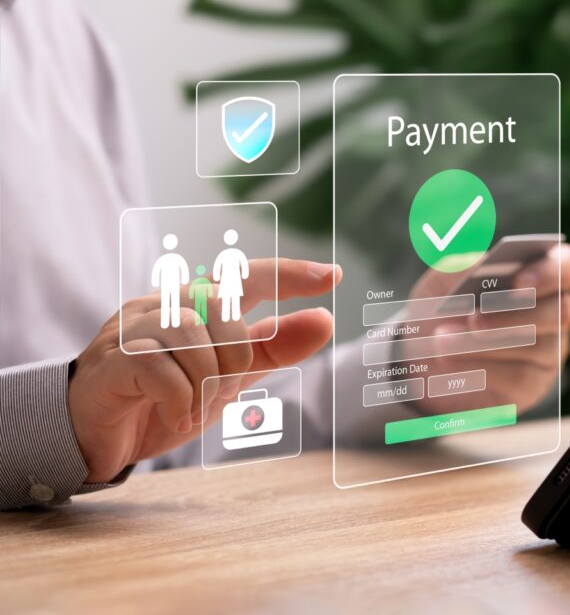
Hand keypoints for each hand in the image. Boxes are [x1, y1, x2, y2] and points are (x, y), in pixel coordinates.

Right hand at [69, 259, 340, 482]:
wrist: (94, 437)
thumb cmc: (162, 397)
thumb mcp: (228, 375)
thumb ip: (272, 348)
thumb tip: (325, 320)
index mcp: (193, 304)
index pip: (245, 277)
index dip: (288, 274)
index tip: (333, 275)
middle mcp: (162, 305)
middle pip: (223, 311)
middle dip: (234, 358)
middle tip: (218, 393)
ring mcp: (131, 329)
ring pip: (192, 336)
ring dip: (205, 384)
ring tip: (193, 410)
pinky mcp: (110, 360)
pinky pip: (159, 369)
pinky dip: (179, 401)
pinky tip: (173, 417)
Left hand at [407, 244, 569, 414]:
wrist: (422, 359)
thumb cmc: (441, 310)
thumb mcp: (440, 284)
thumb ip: (457, 268)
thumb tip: (476, 264)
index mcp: (537, 276)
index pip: (566, 267)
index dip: (548, 272)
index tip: (517, 281)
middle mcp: (552, 312)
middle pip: (559, 310)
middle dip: (513, 315)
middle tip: (473, 319)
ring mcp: (548, 351)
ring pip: (539, 347)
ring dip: (487, 344)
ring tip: (443, 340)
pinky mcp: (534, 384)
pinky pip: (521, 378)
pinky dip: (481, 369)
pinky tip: (449, 362)